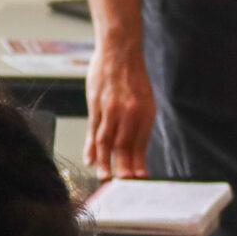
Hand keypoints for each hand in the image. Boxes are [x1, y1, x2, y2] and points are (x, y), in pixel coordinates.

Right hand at [84, 32, 154, 179]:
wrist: (120, 49)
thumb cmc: (132, 77)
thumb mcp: (144, 101)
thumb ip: (138, 126)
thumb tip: (136, 153)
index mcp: (145, 113)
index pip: (140, 145)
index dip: (138, 164)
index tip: (139, 180)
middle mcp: (129, 112)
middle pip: (124, 146)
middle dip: (123, 168)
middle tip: (121, 186)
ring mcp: (111, 108)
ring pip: (106, 140)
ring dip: (105, 162)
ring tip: (105, 178)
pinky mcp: (96, 104)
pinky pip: (93, 129)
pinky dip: (91, 147)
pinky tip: (90, 160)